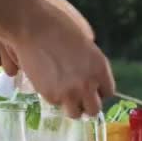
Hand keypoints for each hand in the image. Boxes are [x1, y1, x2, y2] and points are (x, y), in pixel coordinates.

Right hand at [0, 0, 114, 117]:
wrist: (33, 27)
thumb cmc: (58, 26)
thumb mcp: (85, 43)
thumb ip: (91, 62)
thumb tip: (89, 75)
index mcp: (100, 68)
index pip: (108, 92)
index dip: (99, 91)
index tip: (92, 89)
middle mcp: (88, 83)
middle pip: (94, 109)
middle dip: (87, 104)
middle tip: (79, 98)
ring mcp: (70, 92)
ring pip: (75, 113)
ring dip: (71, 106)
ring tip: (63, 95)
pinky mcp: (51, 96)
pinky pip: (56, 104)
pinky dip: (53, 97)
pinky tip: (47, 83)